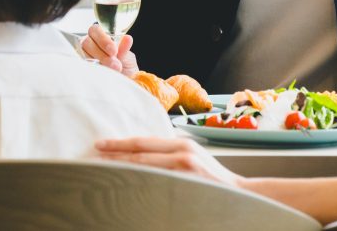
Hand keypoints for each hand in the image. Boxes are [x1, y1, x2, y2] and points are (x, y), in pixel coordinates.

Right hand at [80, 23, 137, 73]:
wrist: (125, 84)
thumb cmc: (125, 68)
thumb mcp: (127, 58)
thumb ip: (124, 48)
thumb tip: (127, 38)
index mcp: (100, 37)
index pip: (95, 30)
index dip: (103, 40)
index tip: (114, 51)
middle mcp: (90, 45)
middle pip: (86, 42)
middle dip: (101, 54)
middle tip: (115, 64)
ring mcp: (85, 57)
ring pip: (84, 55)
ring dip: (99, 63)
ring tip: (113, 71)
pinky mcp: (83, 69)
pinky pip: (83, 67)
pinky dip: (93, 70)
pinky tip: (103, 74)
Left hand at [94, 136, 239, 185]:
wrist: (242, 194)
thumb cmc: (213, 179)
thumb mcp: (192, 159)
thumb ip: (169, 155)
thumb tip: (141, 156)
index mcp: (181, 144)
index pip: (143, 142)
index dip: (121, 143)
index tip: (101, 144)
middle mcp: (182, 152)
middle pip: (140, 152)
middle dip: (115, 152)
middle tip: (94, 151)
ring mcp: (185, 169)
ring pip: (145, 167)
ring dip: (123, 167)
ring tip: (102, 168)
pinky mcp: (188, 185)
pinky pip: (158, 184)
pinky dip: (140, 183)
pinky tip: (126, 185)